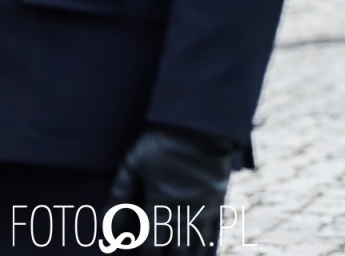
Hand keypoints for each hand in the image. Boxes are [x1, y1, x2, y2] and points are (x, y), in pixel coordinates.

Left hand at [108, 127, 235, 253]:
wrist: (202, 122)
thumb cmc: (162, 141)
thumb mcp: (133, 164)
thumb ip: (118, 197)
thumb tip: (106, 229)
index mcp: (159, 205)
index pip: (150, 247)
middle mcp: (183, 211)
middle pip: (176, 250)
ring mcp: (204, 205)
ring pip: (197, 243)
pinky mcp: (218, 196)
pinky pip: (215, 227)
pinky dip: (209, 242)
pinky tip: (204, 250)